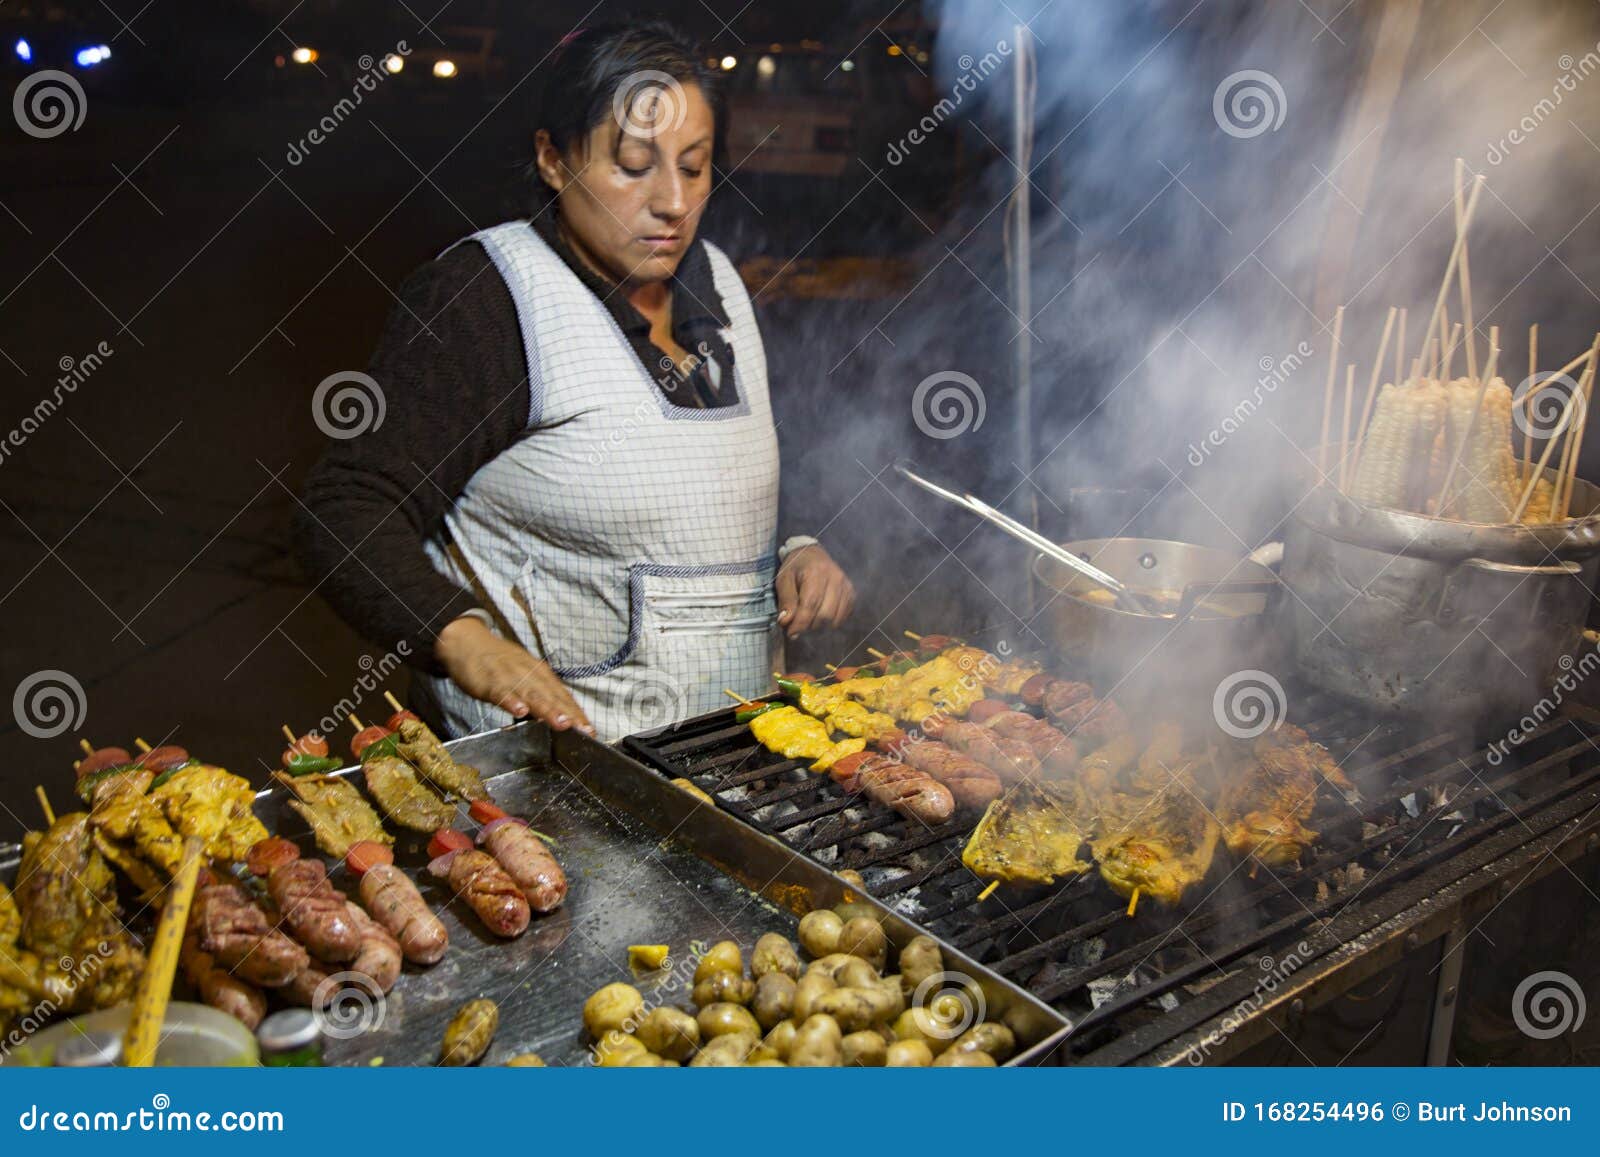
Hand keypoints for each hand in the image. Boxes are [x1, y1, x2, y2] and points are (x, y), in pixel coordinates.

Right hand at [435, 616, 594, 734]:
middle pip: (552, 696)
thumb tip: (562, 716)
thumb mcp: (527, 676)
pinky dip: (511, 701)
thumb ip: (543, 695)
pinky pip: (502, 693)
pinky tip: (519, 711)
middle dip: (569, 714)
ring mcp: (511, 677)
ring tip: (561, 723)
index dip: (577, 714)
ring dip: (547, 709)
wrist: (469, 643)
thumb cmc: (501, 664)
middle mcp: (530, 675)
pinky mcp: (490, 682)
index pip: (563, 696)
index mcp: (541, 675)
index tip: (590, 731)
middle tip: (583, 729)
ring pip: (532, 695)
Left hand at [775, 544, 854, 637]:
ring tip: (808, 621)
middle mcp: (835, 578)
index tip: (791, 633)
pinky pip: (844, 616)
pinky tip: (820, 616)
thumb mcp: (783, 580)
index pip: (810, 604)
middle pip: (825, 615)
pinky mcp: (851, 592)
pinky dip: (832, 622)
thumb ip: (786, 601)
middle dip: (810, 626)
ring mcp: (846, 585)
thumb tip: (786, 622)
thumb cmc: (795, 568)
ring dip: (820, 626)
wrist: (812, 554)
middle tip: (798, 626)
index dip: (801, 623)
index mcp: (815, 572)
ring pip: (836, 618)